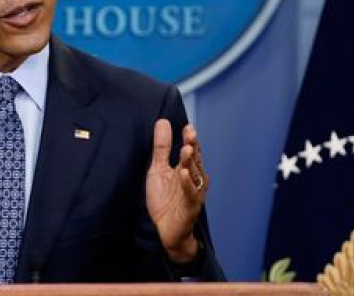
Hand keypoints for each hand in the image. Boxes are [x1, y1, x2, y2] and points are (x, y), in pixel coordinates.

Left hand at [146, 118, 208, 262]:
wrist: (164, 230)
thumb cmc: (164, 199)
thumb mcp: (158, 170)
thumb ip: (161, 148)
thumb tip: (163, 122)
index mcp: (187, 169)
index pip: (191, 150)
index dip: (190, 138)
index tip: (187, 127)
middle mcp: (194, 179)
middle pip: (195, 160)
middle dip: (193, 146)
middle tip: (190, 134)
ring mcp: (194, 192)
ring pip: (194, 175)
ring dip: (190, 162)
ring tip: (186, 149)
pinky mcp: (190, 206)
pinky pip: (190, 193)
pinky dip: (187, 184)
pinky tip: (182, 174)